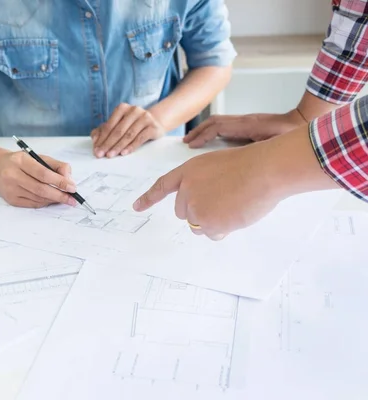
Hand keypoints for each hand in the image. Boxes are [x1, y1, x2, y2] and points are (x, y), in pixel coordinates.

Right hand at [0, 151, 77, 207]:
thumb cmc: (21, 162)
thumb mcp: (38, 157)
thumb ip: (57, 166)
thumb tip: (69, 180)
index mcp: (20, 161)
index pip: (43, 174)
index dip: (59, 182)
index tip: (72, 187)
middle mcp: (12, 175)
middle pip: (41, 189)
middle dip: (60, 195)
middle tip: (72, 199)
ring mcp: (10, 189)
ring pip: (38, 198)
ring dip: (54, 199)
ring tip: (64, 198)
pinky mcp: (11, 200)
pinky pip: (33, 204)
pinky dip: (45, 202)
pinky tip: (51, 199)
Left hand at [91, 103, 163, 157]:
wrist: (154, 123)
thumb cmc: (132, 125)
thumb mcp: (118, 125)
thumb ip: (103, 130)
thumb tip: (95, 140)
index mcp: (122, 108)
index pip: (109, 125)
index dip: (102, 138)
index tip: (96, 150)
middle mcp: (134, 110)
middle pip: (118, 130)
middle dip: (108, 144)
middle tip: (101, 154)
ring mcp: (145, 117)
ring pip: (128, 134)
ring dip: (118, 146)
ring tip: (110, 155)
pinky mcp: (153, 127)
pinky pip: (140, 138)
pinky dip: (131, 146)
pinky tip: (124, 153)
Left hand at [133, 143, 282, 239]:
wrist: (264, 170)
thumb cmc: (250, 166)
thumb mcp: (218, 167)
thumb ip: (203, 185)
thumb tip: (201, 212)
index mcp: (188, 171)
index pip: (163, 186)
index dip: (149, 197)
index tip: (136, 207)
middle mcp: (186, 189)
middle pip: (184, 213)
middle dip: (200, 212)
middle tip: (224, 201)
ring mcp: (194, 206)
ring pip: (198, 225)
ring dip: (214, 222)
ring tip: (233, 205)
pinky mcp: (205, 222)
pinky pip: (211, 234)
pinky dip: (223, 229)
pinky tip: (236, 213)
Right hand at [183, 110, 305, 148]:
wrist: (303, 121)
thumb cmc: (291, 134)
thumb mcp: (273, 145)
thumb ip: (256, 150)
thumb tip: (239, 160)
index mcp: (247, 125)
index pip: (218, 126)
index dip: (202, 135)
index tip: (191, 145)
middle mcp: (244, 120)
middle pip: (214, 122)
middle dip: (198, 132)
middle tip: (186, 142)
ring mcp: (246, 121)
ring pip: (219, 122)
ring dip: (204, 130)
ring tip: (194, 141)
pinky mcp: (248, 124)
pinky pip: (226, 125)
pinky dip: (214, 132)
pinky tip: (212, 141)